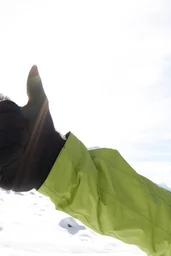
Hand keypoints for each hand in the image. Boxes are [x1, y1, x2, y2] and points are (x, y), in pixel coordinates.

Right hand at [0, 65, 64, 190]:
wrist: (50, 159)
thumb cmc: (42, 132)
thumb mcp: (39, 107)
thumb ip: (34, 87)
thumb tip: (34, 66)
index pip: (2, 107)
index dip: (11, 112)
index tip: (22, 120)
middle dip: (15, 128)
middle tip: (23, 135)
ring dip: (14, 143)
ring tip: (20, 147)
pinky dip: (10, 156)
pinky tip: (15, 159)